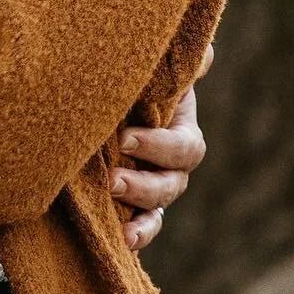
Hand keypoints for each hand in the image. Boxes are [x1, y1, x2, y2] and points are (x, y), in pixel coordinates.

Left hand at [113, 44, 212, 251]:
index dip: (160, 147)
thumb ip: (170, 64)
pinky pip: (141, 226)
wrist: (86, 99)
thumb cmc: (118, 80)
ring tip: (110, 205)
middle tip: (111, 179)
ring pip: (158, 208)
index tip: (124, 138)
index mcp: (177, 128)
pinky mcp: (130, 203)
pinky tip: (123, 240)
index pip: (184, 147)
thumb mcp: (142, 70)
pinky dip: (137, 235)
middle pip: (173, 183)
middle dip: (144, 184)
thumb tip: (207, 52)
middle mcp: (168, 162)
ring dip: (139, 212)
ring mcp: (151, 185)